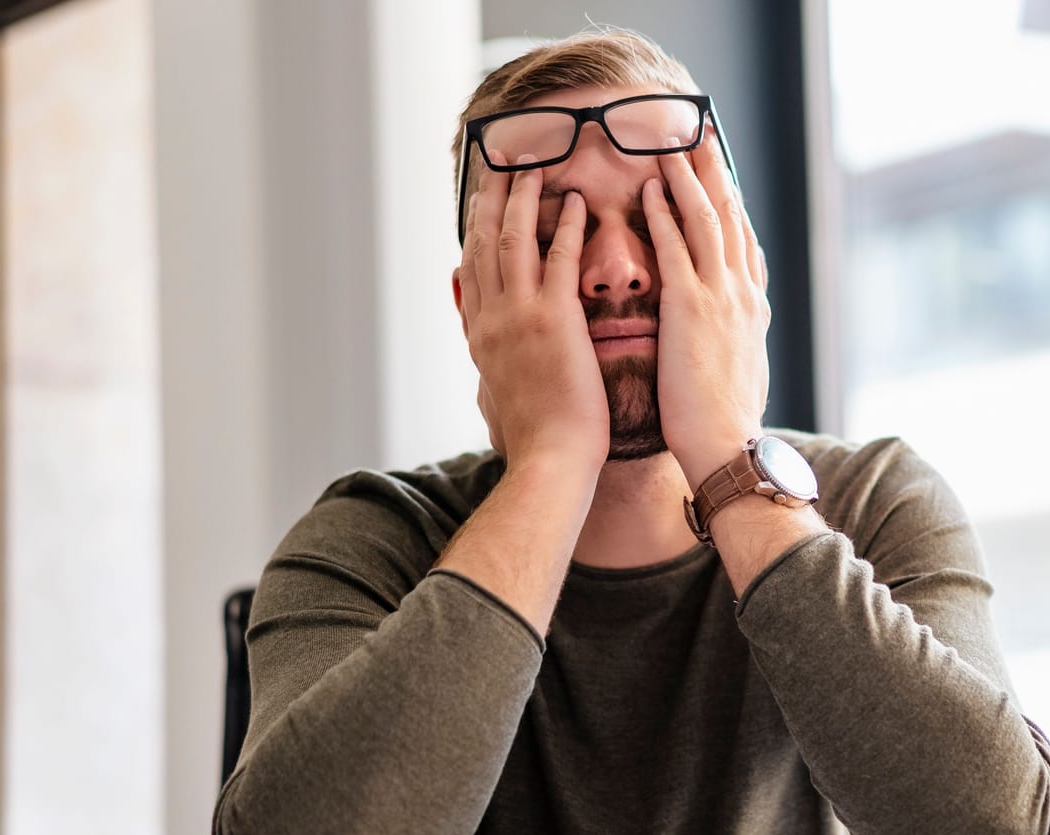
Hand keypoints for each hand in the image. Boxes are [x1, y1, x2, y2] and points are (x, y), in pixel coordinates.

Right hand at [456, 157, 608, 472]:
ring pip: (513, 241)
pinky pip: (559, 261)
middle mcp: (491, 318)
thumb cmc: (537, 432)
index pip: (471, 265)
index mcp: (480, 333)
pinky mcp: (554, 322)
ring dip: (523, 199)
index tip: (482, 195)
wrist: (551, 459)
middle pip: (483, 242)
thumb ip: (488, 348)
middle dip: (490, 197)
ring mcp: (519, 318)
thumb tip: (476, 329)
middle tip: (500, 160)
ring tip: (535, 167)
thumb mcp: (497, 386)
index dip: (474, 225)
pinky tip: (578, 203)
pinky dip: (566, 227)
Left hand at [644, 135, 771, 487]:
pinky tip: (650, 189)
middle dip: (715, 172)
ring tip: (670, 144)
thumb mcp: (739, 371)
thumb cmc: (724, 423)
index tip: (720, 171)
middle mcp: (743, 294)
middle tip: (701, 133)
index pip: (745, 240)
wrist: (727, 448)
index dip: (732, 201)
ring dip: (689, 178)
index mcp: (752, 308)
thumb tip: (730, 334)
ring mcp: (720, 299)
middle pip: (731, 216)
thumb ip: (732, 341)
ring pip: (707, 220)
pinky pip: (676, 249)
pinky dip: (665, 214)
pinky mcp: (691, 310)